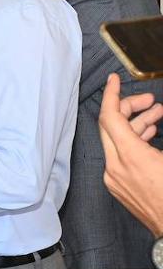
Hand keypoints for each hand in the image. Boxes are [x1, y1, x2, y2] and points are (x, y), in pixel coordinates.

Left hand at [99, 73, 162, 235]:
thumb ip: (158, 131)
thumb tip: (154, 120)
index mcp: (131, 158)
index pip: (110, 117)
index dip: (112, 95)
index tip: (114, 79)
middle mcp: (115, 168)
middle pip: (111, 126)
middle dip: (129, 108)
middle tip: (150, 101)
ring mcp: (115, 180)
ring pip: (116, 142)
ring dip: (134, 125)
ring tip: (156, 115)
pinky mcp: (119, 189)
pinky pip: (118, 157)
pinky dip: (131, 142)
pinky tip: (147, 136)